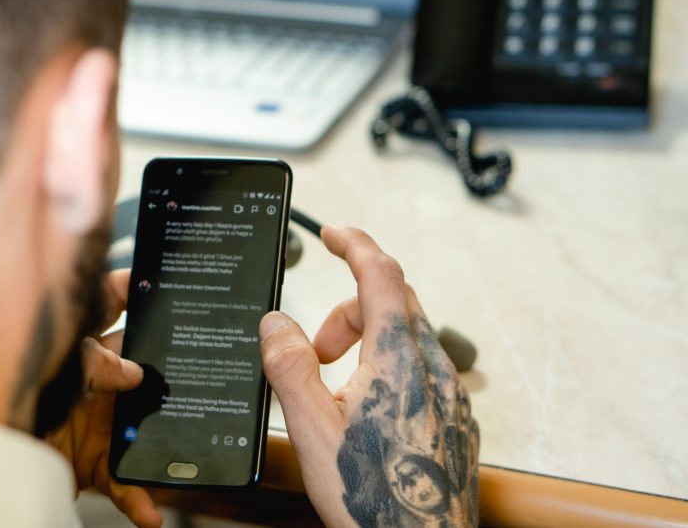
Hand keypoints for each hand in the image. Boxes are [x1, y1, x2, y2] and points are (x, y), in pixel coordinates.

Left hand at [45, 269, 162, 527]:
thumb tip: (131, 372)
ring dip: (163, 440)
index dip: (127, 289)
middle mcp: (92, 384)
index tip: (148, 278)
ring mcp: (97, 423)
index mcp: (78, 351)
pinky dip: (138, 499)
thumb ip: (88, 361)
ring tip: (178, 446)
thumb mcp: (47, 373)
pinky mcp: (95, 463)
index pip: (106, 308)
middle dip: (163, 369)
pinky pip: (123, 482)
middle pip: (138, 366)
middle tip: (183, 367)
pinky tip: (151, 513)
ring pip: (142, 427)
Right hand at [260, 227, 478, 527]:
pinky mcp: (455, 418)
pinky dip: (387, 368)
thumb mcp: (311, 427)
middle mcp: (433, 367)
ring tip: (335, 389)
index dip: (354, 244)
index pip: (380, 273)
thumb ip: (290, 365)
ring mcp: (450, 393)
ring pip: (407, 337)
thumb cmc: (374, 498)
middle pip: (392, 303)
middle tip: (317, 349)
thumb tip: (276, 323)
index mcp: (399, 358)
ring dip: (366, 342)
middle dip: (347, 311)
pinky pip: (420, 369)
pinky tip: (366, 412)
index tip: (335, 233)